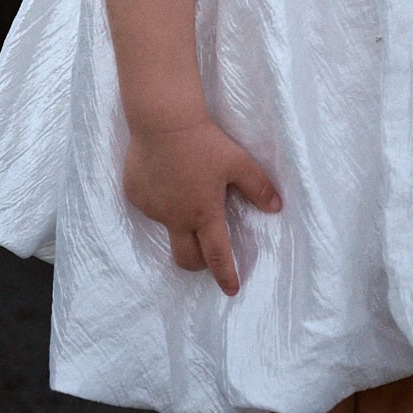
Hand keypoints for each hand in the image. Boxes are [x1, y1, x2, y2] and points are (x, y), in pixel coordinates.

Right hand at [123, 117, 280, 294]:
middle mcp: (176, 218)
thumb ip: (258, 187)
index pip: (217, 254)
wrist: (162, 122)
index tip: (231, 290)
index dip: (226, 275)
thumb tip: (276, 207)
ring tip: (185, 187)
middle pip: (186, 258)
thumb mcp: (238, 162)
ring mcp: (152, 209)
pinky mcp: (135, 196)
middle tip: (207, 255)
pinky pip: (150, 205)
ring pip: (167, 226)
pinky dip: (160, 199)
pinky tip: (165, 174)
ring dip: (179, 220)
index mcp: (204, 213)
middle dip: (199, 264)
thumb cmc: (204, 142)